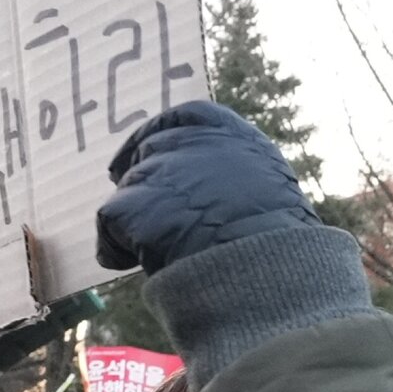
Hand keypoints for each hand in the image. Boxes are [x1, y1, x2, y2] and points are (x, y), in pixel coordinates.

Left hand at [97, 103, 320, 276]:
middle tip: (146, 210)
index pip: (187, 118)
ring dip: (136, 216)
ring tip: (154, 248)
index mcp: (235, 135)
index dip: (162, 134)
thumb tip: (210, 191)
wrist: (270, 273)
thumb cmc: (282, 246)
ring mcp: (161, 171)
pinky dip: (113, 243)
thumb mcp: (270, 196)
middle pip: (151, 151)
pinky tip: (126, 261)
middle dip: (145, 179)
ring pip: (129, 187)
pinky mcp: (133, 205)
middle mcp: (194, 143)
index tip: (148, 154)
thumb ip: (236, 180)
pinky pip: (109, 221)